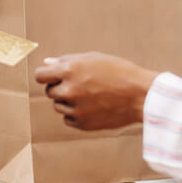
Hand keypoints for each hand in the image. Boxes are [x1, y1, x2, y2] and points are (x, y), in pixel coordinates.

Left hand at [34, 52, 157, 130]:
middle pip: (50, 91)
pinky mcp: (83, 124)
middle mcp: (69, 90)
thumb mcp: (93, 58)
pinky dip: (76, 114)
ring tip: (90, 95)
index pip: (40, 75)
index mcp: (69, 70)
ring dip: (68, 101)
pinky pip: (68, 119)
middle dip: (59, 87)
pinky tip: (92, 107)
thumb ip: (66, 61)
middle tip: (80, 84)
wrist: (142, 95)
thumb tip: (46, 63)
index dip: (46, 75)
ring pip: (58, 106)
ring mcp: (76, 109)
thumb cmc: (119, 72)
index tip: (53, 76)